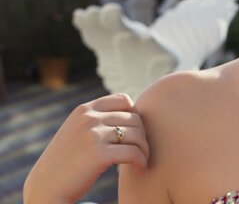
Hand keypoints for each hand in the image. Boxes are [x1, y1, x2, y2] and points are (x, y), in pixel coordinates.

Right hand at [23, 93, 149, 203]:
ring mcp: (93, 135)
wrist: (45, 188)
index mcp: (84, 110)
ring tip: (142, 161)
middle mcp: (89, 118)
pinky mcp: (99, 155)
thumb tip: (132, 109)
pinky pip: (133, 153)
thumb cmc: (65, 162)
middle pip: (134, 118)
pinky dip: (141, 161)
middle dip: (142, 135)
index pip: (123, 99)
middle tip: (141, 150)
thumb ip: (97, 118)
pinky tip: (140, 169)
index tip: (135, 132)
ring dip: (144, 150)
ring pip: (137, 135)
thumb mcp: (77, 131)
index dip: (135, 114)